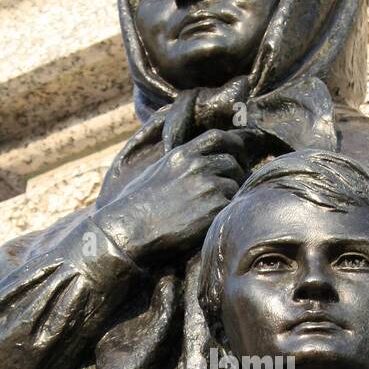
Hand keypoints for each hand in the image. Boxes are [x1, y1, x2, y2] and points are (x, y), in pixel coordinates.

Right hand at [96, 128, 261, 267]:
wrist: (131, 231)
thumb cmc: (135, 207)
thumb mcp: (154, 172)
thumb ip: (178, 163)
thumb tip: (193, 162)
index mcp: (182, 154)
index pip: (218, 137)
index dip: (233, 145)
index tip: (237, 156)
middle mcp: (197, 165)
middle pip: (232, 162)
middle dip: (236, 174)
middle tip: (233, 188)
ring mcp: (208, 185)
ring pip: (236, 184)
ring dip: (232, 196)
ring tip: (218, 209)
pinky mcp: (216, 207)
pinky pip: (234, 204)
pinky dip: (229, 211)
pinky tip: (217, 220)